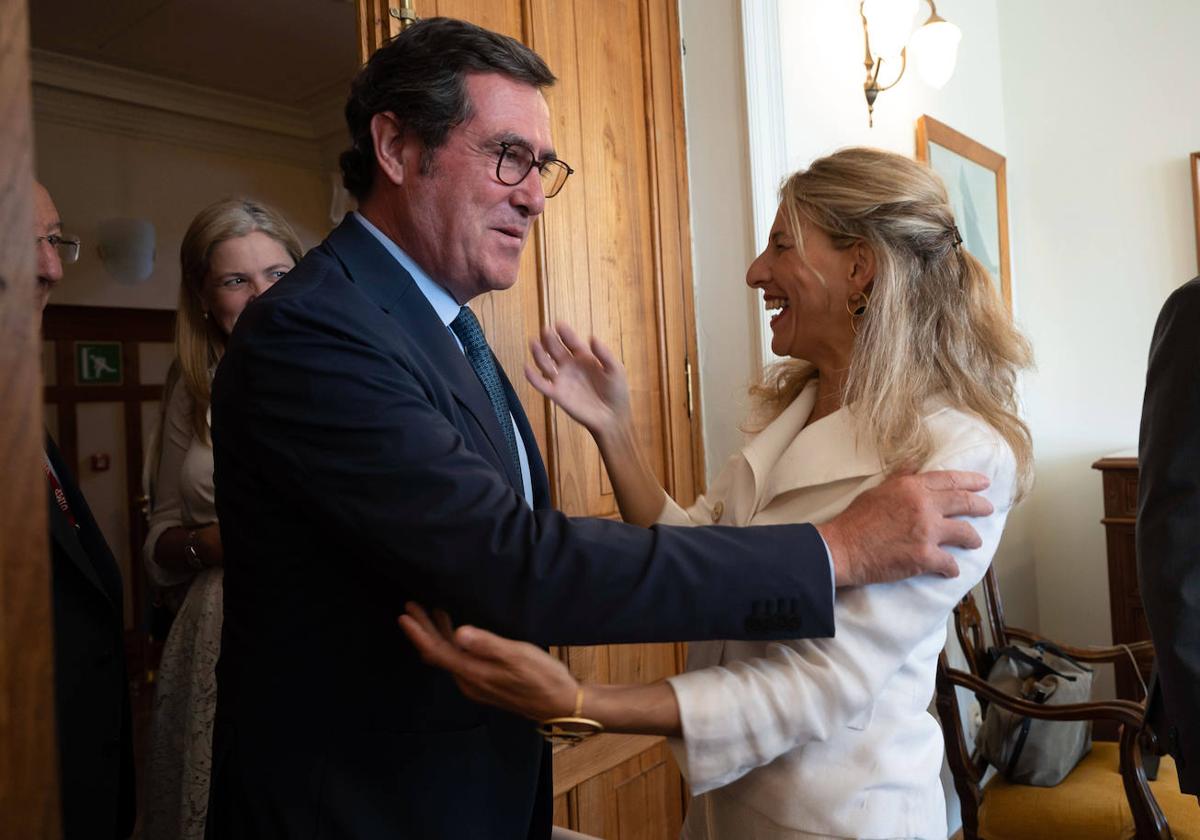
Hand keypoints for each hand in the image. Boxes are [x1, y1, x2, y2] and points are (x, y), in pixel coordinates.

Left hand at [398, 603, 577, 721]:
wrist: (561, 704)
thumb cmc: (542, 677)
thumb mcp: (517, 656)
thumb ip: (487, 645)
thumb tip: (458, 633)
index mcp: (473, 674)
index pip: (436, 652)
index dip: (419, 633)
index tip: (405, 614)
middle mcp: (468, 682)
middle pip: (438, 654)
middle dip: (423, 630)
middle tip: (412, 606)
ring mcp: (476, 684)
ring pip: (448, 657)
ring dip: (437, 635)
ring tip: (430, 612)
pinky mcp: (486, 683)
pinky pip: (459, 661)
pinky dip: (451, 643)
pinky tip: (456, 632)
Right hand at [524, 322, 630, 437]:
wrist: (612, 418)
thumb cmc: (616, 393)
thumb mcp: (615, 370)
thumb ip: (604, 354)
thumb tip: (592, 338)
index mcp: (584, 358)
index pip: (571, 342)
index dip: (565, 333)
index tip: (559, 324)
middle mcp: (570, 366)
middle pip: (555, 349)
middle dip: (549, 339)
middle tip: (545, 330)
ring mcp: (562, 380)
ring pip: (545, 364)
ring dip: (539, 354)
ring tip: (534, 343)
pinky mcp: (557, 395)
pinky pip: (541, 385)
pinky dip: (532, 377)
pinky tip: (526, 368)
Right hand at [816, 470, 992, 586]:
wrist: (842, 548)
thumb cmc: (855, 520)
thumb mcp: (877, 491)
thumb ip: (900, 480)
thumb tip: (913, 468)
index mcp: (911, 487)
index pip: (949, 480)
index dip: (970, 481)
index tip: (983, 483)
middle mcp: (924, 505)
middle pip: (963, 502)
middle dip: (980, 506)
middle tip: (988, 508)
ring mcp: (927, 531)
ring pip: (964, 533)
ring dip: (972, 539)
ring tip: (974, 542)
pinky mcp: (925, 557)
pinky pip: (949, 563)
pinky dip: (952, 568)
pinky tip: (951, 570)